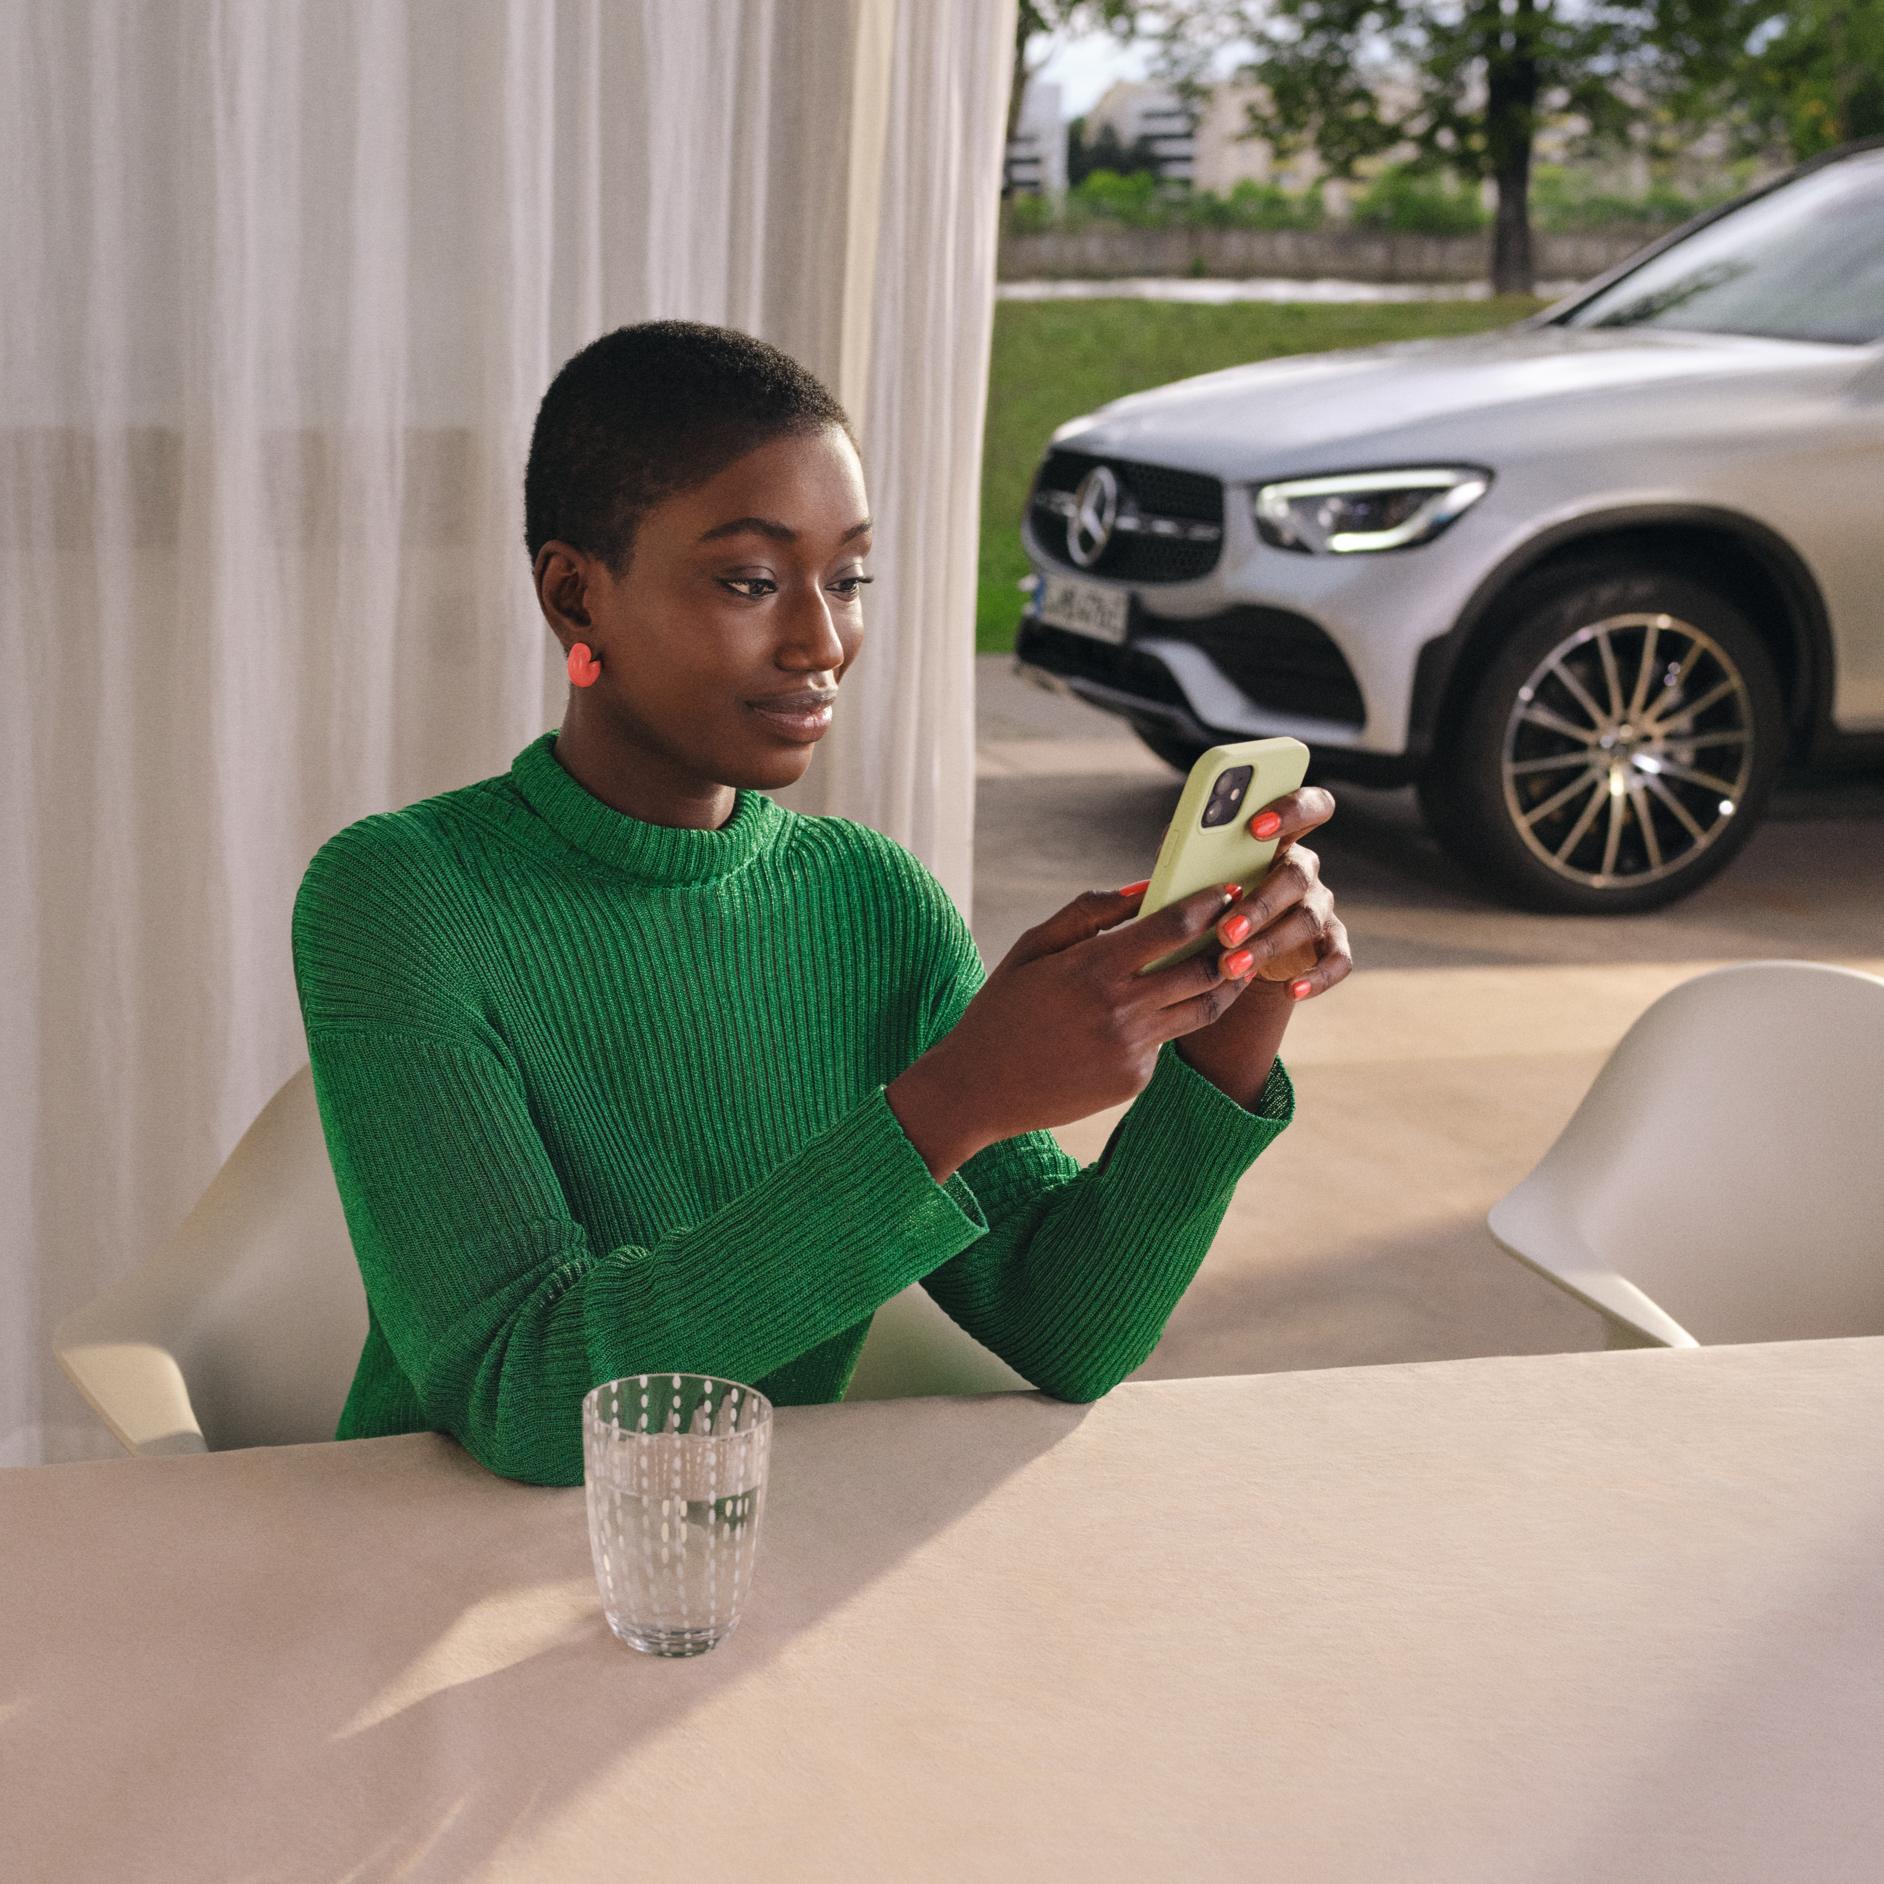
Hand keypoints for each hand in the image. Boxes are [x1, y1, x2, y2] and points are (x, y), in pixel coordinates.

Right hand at [887, 881, 1261, 1181]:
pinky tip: (1152, 1015)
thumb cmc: (1001, 1009)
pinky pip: (1165, 1042)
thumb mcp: (1032, 949)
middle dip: (1231, 942)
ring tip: (1230, 963)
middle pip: (1205, 968)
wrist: (979, 1088)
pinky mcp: (1135, 1080)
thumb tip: (1141, 888)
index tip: (1225, 891)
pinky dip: (1165, 1023)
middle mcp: (1121, 1009)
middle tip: (1243, 925)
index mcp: (1093, 967)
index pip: (1174, 926)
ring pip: (1202, 1009)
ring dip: (1223, 983)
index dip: (1208, 904)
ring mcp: (1132, 1049)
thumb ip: (1087, 913)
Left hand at [1169, 785, 1352, 1107]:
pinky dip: (1317, 977)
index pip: (1309, 806)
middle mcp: (1303, 868)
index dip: (1291, 810)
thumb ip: (1188, 855)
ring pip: (1308, 919)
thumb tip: (1172, 853)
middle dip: (1260, 902)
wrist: (1222, 950)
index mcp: (1277, 838)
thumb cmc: (1203, 899)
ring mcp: (1319, 906)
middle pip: (1297, 874)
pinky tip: (1291, 990)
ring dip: (1269, 943)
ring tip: (1230, 965)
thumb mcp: (1191, 874)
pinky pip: (1338, 959)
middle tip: (1226, 931)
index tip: (1256, 826)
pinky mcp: (1330, 944)